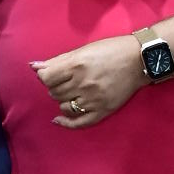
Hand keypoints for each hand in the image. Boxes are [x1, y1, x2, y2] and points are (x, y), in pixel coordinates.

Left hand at [31, 35, 145, 127]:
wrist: (140, 60)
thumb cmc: (111, 50)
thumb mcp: (82, 50)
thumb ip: (57, 60)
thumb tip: (33, 67)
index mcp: (77, 65)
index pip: (46, 78)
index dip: (46, 77)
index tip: (52, 74)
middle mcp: (83, 83)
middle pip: (54, 93)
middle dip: (56, 87)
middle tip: (66, 81)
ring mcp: (93, 99)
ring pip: (64, 106)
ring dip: (63, 100)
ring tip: (73, 92)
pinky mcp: (102, 110)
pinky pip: (79, 123)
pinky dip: (66, 122)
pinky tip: (58, 119)